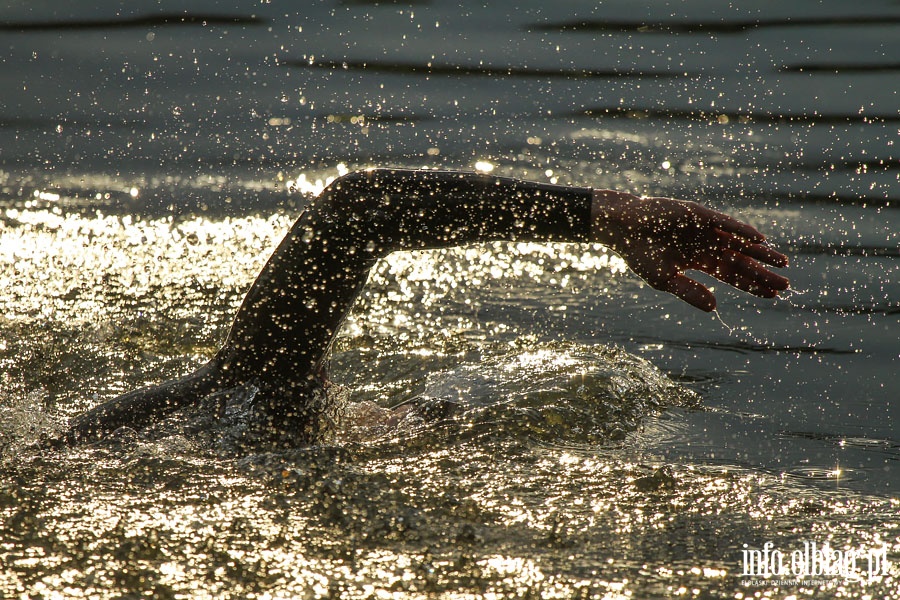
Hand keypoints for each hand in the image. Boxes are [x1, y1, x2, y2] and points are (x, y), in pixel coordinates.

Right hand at [591, 190, 788, 311]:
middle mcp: (707, 245)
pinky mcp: (699, 215)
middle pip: (741, 261)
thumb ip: (690, 292)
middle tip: (786, 284)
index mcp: (699, 261)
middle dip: (762, 273)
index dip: (751, 285)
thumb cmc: (640, 255)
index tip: (773, 295)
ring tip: (782, 262)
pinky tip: (759, 240)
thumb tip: (715, 308)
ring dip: (760, 252)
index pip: (732, 275)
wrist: (623, 230)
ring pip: (739, 243)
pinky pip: (725, 224)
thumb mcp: (665, 280)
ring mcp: (704, 229)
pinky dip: (742, 231)